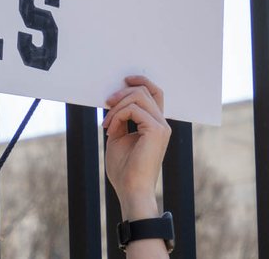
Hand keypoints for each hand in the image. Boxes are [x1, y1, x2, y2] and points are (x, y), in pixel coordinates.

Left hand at [102, 75, 170, 220]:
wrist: (130, 190)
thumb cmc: (124, 170)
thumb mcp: (118, 138)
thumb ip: (120, 120)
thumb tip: (114, 102)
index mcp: (156, 125)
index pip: (155, 93)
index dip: (142, 81)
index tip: (125, 79)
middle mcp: (162, 124)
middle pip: (145, 91)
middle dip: (122, 93)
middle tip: (106, 104)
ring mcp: (161, 126)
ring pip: (139, 96)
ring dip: (117, 106)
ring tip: (106, 123)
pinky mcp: (156, 130)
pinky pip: (133, 109)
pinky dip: (117, 116)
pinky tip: (110, 129)